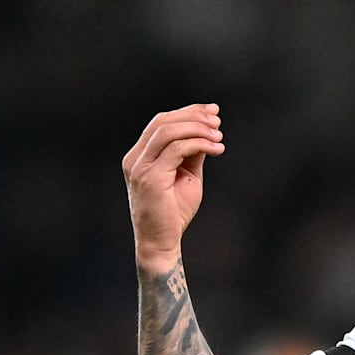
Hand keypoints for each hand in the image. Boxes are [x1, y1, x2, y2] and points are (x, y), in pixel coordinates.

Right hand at [122, 103, 224, 272]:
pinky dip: (199, 144)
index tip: (212, 111)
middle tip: (218, 119)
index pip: (161, 123)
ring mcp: (139, 168)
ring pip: (168, 131)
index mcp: (140, 157)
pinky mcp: (150, 178)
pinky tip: (217, 148)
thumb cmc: (174, 214)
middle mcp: (135, 159)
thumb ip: (193, 154)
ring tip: (219, 135)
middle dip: (193, 115)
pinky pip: (176, 149)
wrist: (161, 243)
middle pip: (163, 122)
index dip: (187, 112)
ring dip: (198, 129)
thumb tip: (207, 131)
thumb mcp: (187, 177)